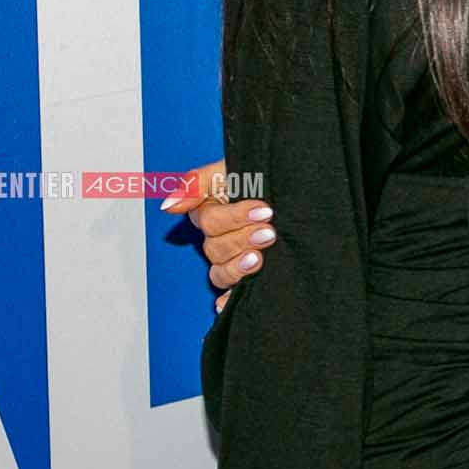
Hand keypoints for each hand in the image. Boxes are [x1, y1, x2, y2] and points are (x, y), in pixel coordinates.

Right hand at [160, 157, 273, 312]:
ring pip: (219, 273)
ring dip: (238, 268)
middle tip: (269, 232)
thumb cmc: (263, 175)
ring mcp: (232, 258)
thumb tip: (169, 205)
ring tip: (260, 258)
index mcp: (211, 211)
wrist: (299, 184)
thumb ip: (197, 182)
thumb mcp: (233, 166)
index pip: (210, 222)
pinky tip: (228, 302)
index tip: (264, 210)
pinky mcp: (246, 275)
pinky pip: (227, 294)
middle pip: (215, 249)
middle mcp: (219, 237)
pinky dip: (226, 300)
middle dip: (243, 240)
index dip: (235, 218)